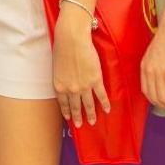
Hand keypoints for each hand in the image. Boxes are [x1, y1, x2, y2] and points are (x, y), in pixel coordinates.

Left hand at [52, 11, 108, 127]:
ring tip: (93, 122)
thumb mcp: (56, 66)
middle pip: (75, 106)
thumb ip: (61, 77)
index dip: (66, 111)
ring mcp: (84, 86)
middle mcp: (71, 89)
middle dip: (78, 117)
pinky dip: (105, 103)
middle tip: (80, 125)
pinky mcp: (95, 80)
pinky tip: (107, 109)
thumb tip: (65, 80)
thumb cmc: (62, 47)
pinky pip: (101, 95)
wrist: (72, 39)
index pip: (63, 103)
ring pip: (88, 104)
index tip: (69, 118)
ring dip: (91, 114)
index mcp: (59, 85)